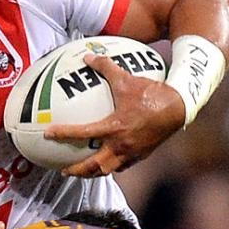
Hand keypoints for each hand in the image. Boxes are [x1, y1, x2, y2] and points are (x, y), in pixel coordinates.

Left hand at [45, 52, 183, 176]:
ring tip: (83, 171)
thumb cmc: (151, 92)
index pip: (82, 134)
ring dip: (93, 172)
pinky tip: (108, 161)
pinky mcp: (143, 154)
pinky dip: (112, 166)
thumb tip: (87, 56)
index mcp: (114, 128)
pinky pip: (124, 165)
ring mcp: (133, 153)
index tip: (48, 134)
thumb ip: (104, 67)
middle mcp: (121, 145)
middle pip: (94, 167)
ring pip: (109, 170)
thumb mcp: (125, 78)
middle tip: (63, 170)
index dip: (63, 134)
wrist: (180, 106)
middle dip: (77, 171)